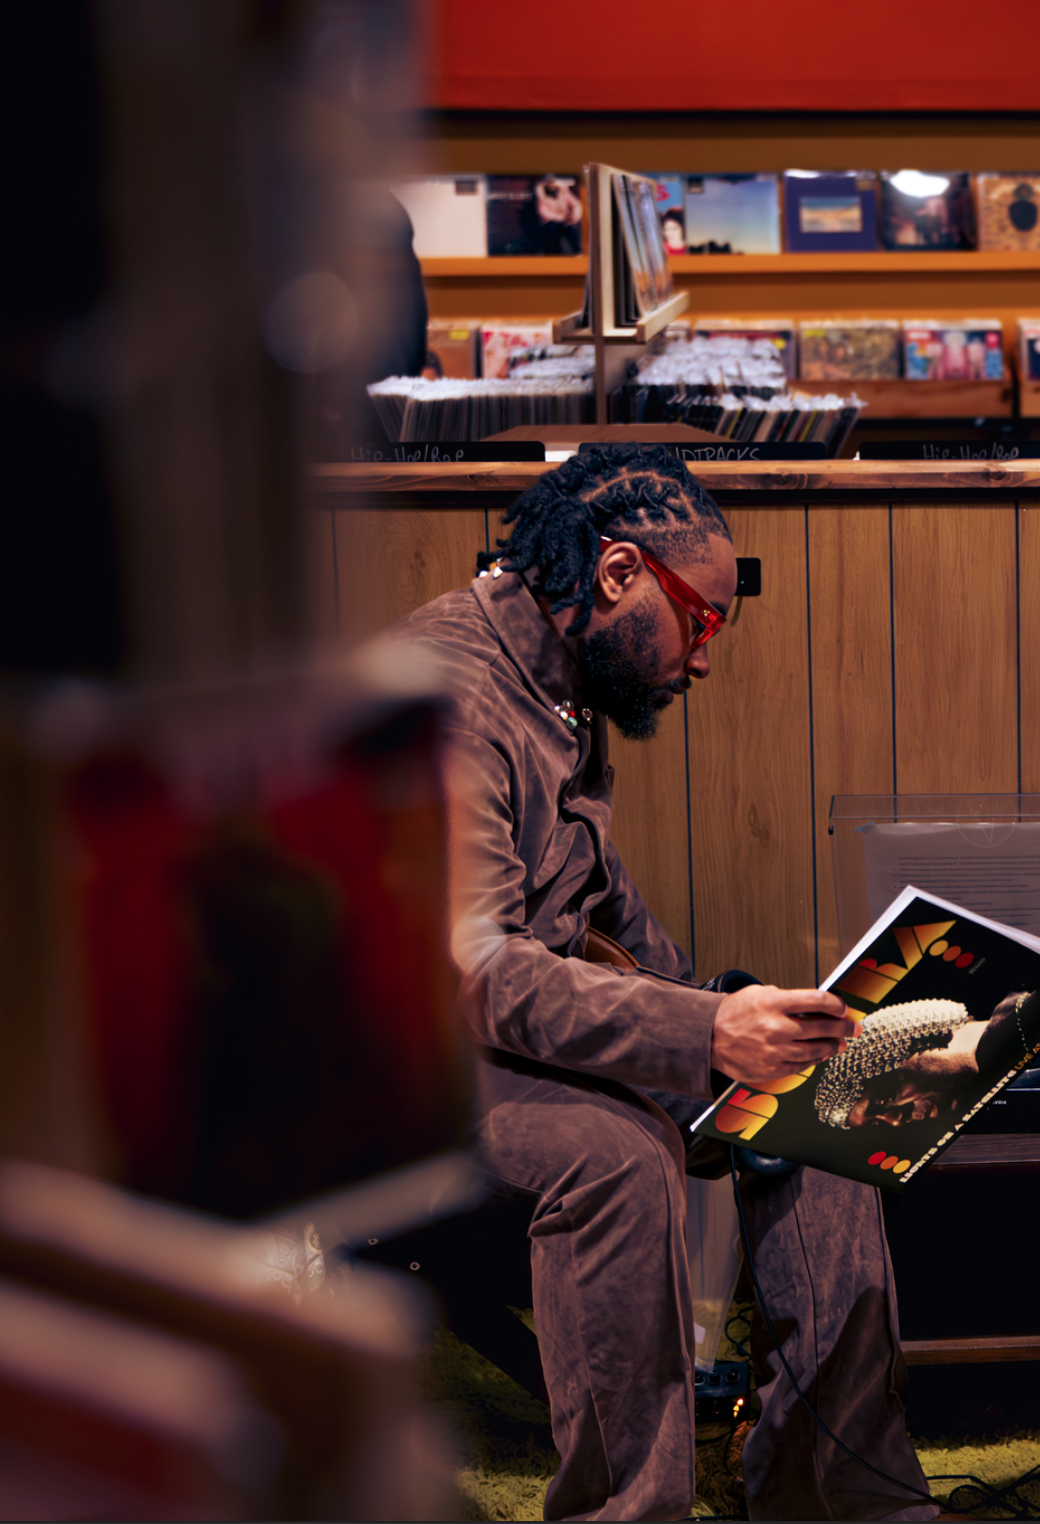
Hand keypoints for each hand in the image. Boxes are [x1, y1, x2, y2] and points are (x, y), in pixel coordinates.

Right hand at [710, 985, 860, 1083]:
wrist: (708, 1037)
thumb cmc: (734, 1013)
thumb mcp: (759, 993)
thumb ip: (788, 998)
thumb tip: (817, 1005)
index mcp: (774, 1003)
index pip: (818, 1000)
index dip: (837, 1005)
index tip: (844, 1008)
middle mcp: (776, 1027)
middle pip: (822, 1027)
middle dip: (843, 1028)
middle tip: (853, 1028)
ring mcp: (775, 1050)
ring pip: (815, 1050)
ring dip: (831, 1046)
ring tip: (839, 1044)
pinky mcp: (772, 1069)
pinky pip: (801, 1066)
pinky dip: (813, 1060)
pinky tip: (819, 1055)